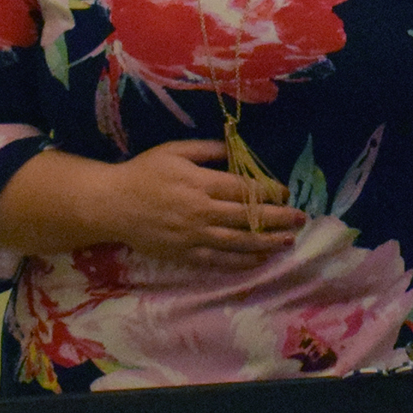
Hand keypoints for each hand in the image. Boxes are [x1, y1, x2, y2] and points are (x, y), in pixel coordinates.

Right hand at [89, 140, 305, 269]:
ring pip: (239, 242)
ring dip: (267, 242)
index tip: (285, 192)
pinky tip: (259, 260)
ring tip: (288, 241)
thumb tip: (235, 150)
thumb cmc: (143, 173)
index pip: (244, 190)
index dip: (268, 192)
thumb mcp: (174, 151)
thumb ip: (207, 150)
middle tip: (300, 219)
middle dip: (278, 218)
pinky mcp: (186, 255)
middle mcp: (202, 212)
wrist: (112, 205)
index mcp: (201, 183)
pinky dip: (242, 261)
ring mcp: (195, 237)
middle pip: (248, 217)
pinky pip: (220, 261)